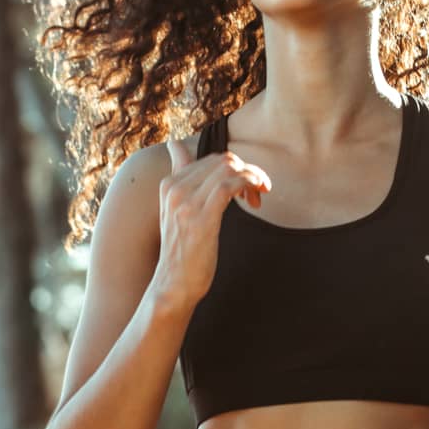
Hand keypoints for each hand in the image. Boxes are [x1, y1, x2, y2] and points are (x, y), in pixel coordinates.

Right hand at [152, 135, 272, 309]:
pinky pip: (229, 185)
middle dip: (247, 172)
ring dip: (252, 178)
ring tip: (258, 197)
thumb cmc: (182, 249)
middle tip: (257, 193)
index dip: (235, 169)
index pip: (211, 158)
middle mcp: (175, 189)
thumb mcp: (176, 207)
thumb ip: (179, 174)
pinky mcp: (202, 218)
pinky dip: (248, 185)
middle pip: (223, 160)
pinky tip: (255, 198)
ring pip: (228, 169)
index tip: (245, 188)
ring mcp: (186, 202)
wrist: (174, 284)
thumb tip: (174, 144)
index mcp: (169, 184)